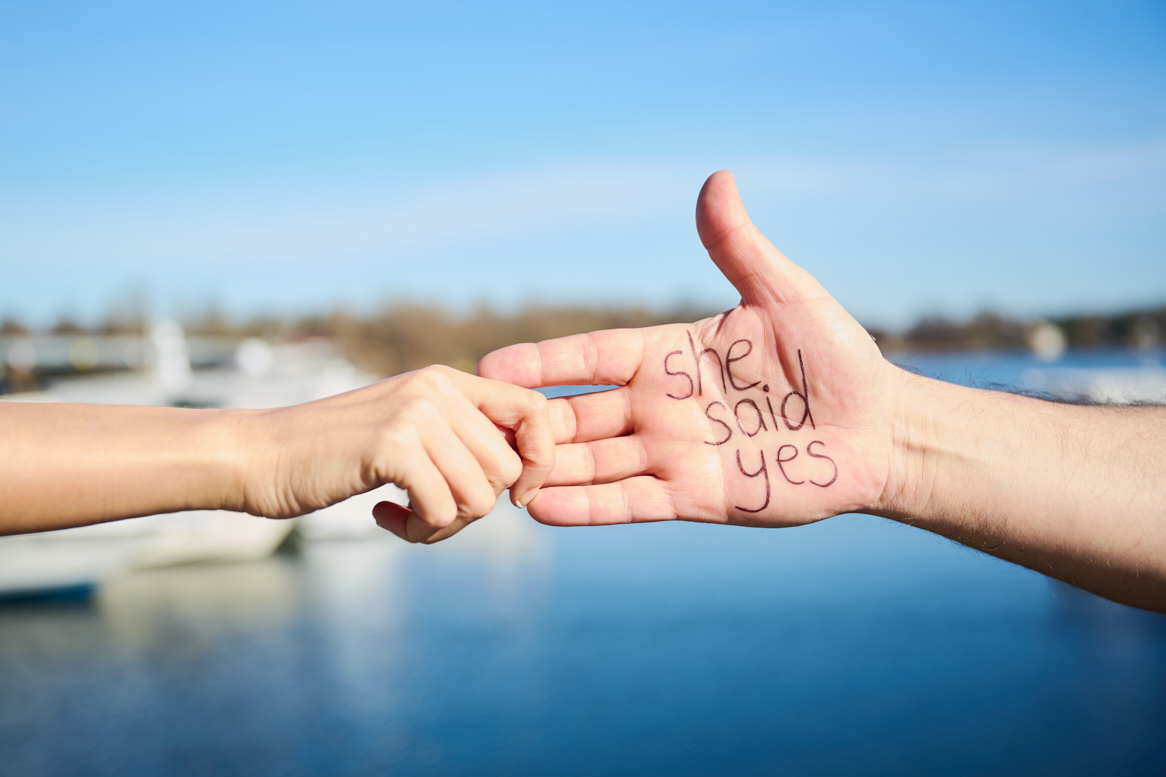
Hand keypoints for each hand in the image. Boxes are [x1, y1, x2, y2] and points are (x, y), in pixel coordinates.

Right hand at [240, 365, 552, 542]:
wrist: (258, 456)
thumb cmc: (333, 455)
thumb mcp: (404, 430)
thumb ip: (457, 441)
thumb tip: (523, 478)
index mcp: (446, 381)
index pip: (535, 411)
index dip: (541, 460)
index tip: (516, 497)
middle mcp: (436, 389)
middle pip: (507, 469)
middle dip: (476, 508)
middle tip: (431, 514)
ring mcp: (415, 414)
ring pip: (480, 496)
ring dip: (445, 525)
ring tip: (406, 517)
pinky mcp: (392, 446)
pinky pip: (442, 510)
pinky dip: (418, 530)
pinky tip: (383, 516)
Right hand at [479, 171, 900, 527]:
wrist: (877, 428)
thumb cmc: (833, 356)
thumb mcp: (784, 294)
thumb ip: (738, 246)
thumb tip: (717, 178)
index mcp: (671, 355)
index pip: (593, 356)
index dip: (545, 362)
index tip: (492, 366)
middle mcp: (662, 406)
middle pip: (581, 413)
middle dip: (531, 422)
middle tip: (476, 429)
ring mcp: (675, 453)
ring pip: (595, 461)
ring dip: (548, 467)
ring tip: (497, 476)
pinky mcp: (695, 496)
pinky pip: (630, 501)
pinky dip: (587, 506)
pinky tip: (542, 508)